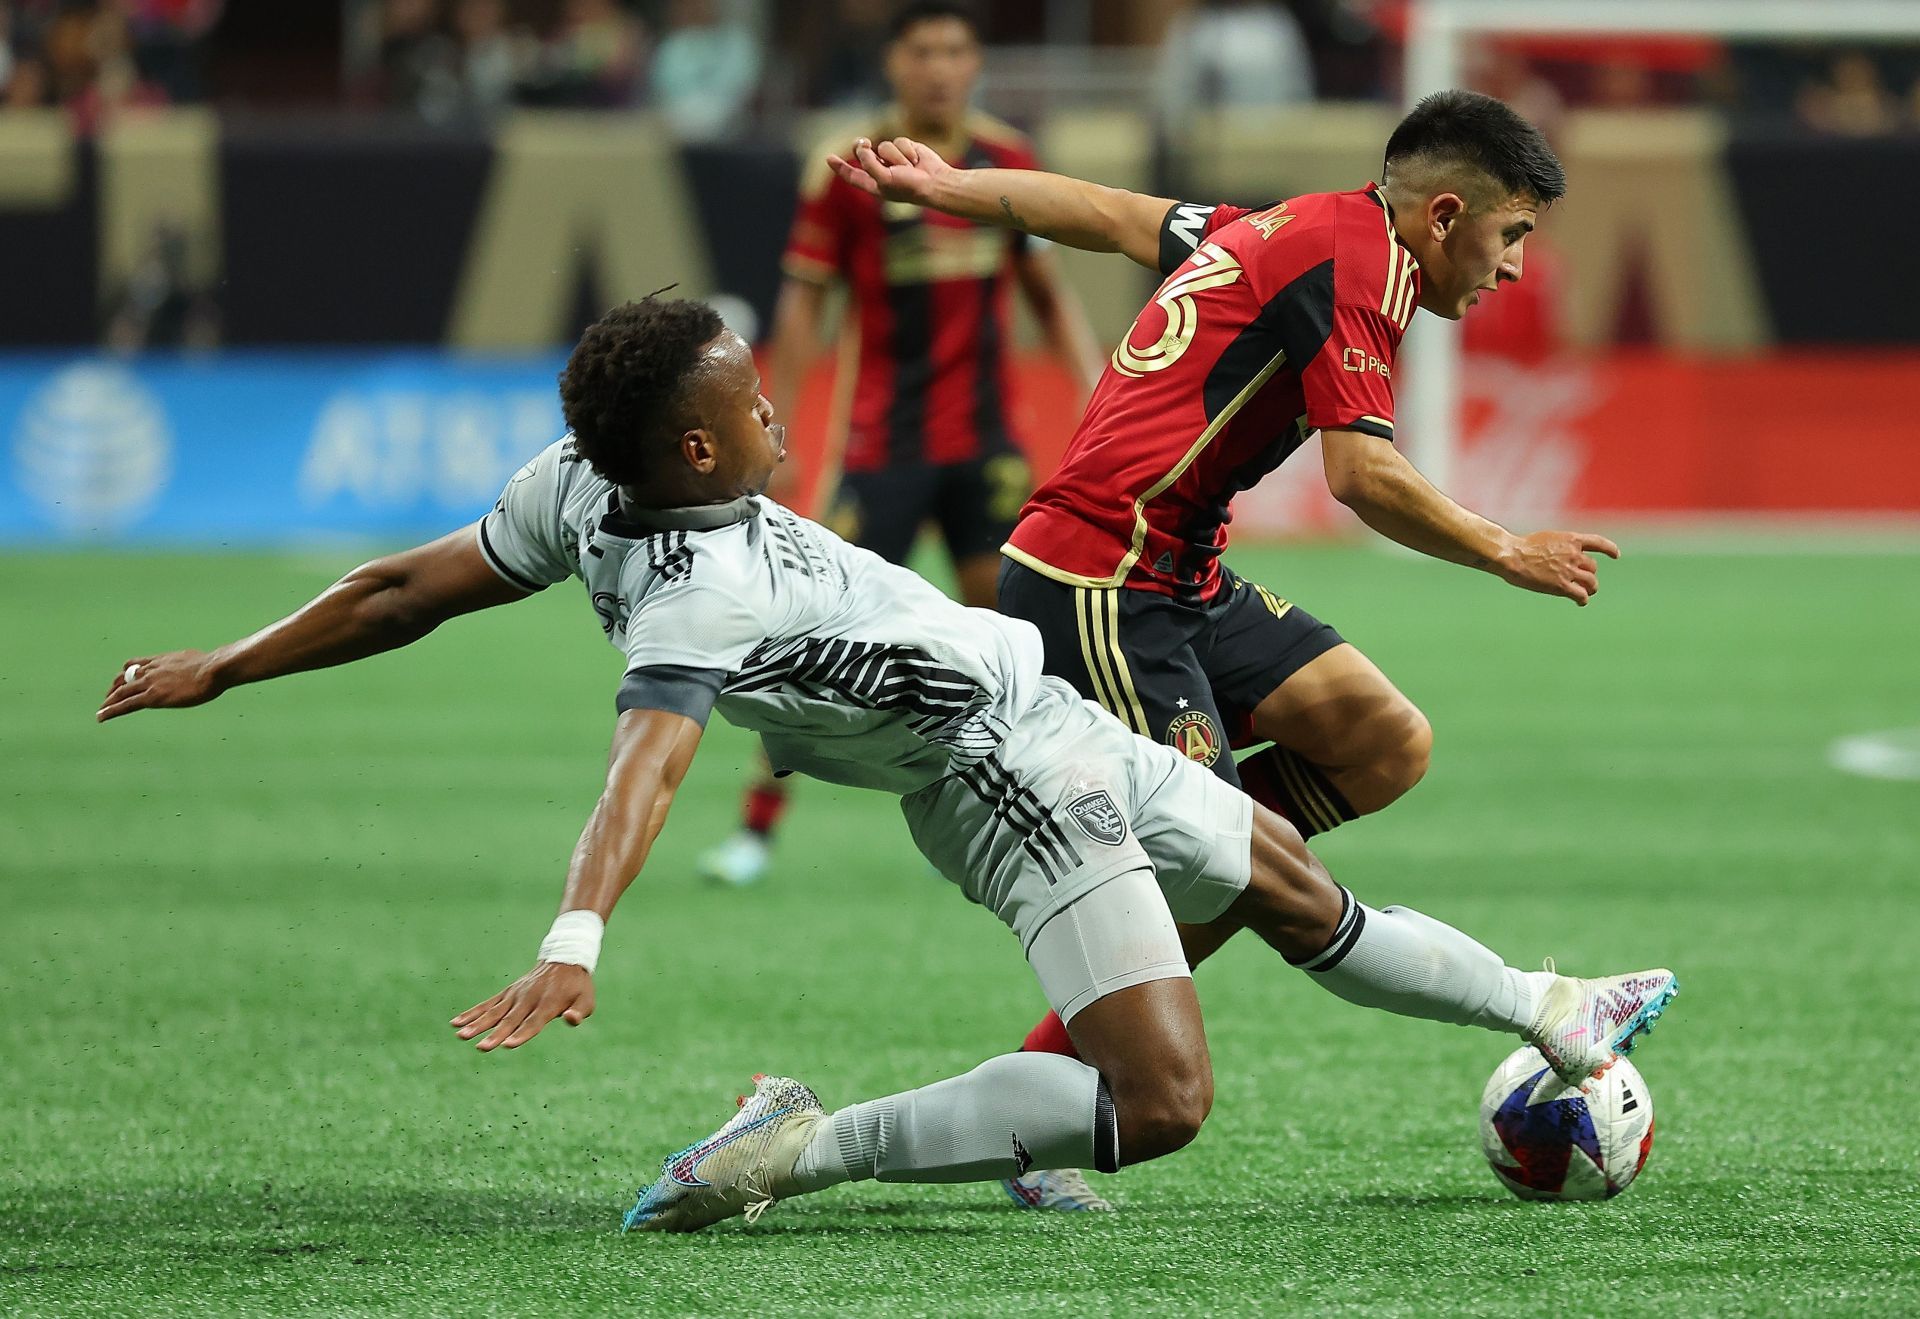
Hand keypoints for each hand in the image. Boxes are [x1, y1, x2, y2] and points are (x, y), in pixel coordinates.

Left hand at [97, 650, 224, 721]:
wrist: (213, 670)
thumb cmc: (213, 666)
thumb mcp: (198, 660)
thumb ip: (191, 665)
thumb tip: (199, 668)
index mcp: (161, 660)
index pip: (136, 664)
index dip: (126, 673)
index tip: (122, 680)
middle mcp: (151, 669)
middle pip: (124, 678)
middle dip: (115, 688)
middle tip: (109, 697)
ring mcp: (150, 683)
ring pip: (121, 692)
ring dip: (109, 701)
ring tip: (102, 710)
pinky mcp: (152, 697)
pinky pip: (126, 704)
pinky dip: (111, 710)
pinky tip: (101, 717)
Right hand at [450, 962, 594, 1052]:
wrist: (564, 959)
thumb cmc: (577, 986)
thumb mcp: (587, 999)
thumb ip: (579, 1011)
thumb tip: (571, 1019)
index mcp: (548, 1003)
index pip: (533, 1022)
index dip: (522, 1034)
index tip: (508, 1045)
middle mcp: (529, 998)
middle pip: (510, 1020)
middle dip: (495, 1035)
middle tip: (481, 1047)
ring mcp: (515, 995)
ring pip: (494, 1012)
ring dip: (477, 1024)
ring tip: (461, 1035)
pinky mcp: (507, 993)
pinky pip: (487, 1005)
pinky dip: (472, 1013)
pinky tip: (456, 1023)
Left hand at [827, 136, 952, 206]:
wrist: (936, 182)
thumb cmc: (910, 187)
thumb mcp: (884, 179)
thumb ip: (869, 163)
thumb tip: (862, 145)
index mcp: (874, 184)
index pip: (853, 174)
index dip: (841, 167)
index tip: (829, 158)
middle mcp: (882, 171)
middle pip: (863, 153)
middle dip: (862, 147)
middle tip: (864, 143)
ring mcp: (894, 160)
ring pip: (883, 146)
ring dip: (895, 155)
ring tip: (908, 167)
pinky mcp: (906, 149)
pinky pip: (899, 141)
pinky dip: (907, 150)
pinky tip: (916, 160)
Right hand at [1494, 531, 1620, 605]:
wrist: (1512, 556)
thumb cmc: (1521, 547)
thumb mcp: (1546, 538)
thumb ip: (1559, 547)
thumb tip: (1560, 558)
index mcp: (1571, 540)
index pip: (1598, 543)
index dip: (1609, 549)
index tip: (1616, 555)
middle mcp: (1574, 554)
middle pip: (1592, 567)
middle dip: (1589, 574)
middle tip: (1584, 581)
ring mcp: (1569, 571)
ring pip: (1591, 582)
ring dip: (1590, 588)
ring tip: (1585, 593)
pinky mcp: (1562, 586)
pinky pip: (1581, 595)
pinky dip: (1583, 599)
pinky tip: (1580, 602)